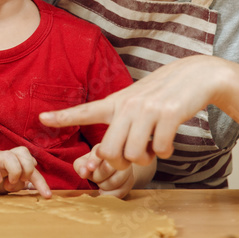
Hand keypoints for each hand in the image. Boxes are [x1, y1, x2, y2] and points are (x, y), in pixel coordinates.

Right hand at [0, 146, 52, 197]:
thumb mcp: (12, 183)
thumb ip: (24, 180)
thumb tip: (36, 184)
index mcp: (15, 160)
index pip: (32, 164)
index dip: (41, 181)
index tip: (47, 196)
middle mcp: (5, 157)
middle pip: (23, 151)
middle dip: (26, 169)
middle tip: (20, 181)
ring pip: (8, 156)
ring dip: (13, 171)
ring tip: (8, 183)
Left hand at [40, 55, 231, 169]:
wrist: (197, 76)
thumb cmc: (163, 96)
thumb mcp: (136, 104)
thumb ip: (120, 126)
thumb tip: (103, 156)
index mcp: (117, 102)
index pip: (85, 110)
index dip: (63, 117)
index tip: (41, 119)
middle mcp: (128, 105)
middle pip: (109, 151)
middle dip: (121, 162)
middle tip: (134, 154)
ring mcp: (148, 109)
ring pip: (134, 154)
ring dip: (145, 159)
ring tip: (153, 146)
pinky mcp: (169, 115)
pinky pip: (161, 150)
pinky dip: (165, 152)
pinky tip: (168, 140)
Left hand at [74, 145, 133, 197]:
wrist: (110, 170)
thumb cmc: (94, 165)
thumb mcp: (84, 163)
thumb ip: (80, 166)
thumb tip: (84, 173)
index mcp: (105, 147)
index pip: (101, 152)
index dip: (94, 160)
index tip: (90, 168)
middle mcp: (118, 154)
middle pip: (107, 168)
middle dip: (97, 177)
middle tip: (96, 178)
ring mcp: (126, 167)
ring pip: (114, 181)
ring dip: (104, 186)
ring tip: (101, 183)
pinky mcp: (131, 179)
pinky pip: (120, 191)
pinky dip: (110, 194)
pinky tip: (106, 191)